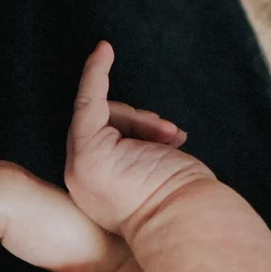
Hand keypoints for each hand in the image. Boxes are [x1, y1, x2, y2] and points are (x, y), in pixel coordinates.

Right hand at [62, 41, 200, 233]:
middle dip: (141, 122)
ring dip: (144, 120)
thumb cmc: (183, 203)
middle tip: (172, 135)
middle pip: (103, 125)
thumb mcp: (159, 173)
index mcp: (97, 190)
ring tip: (172, 137)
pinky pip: (88, 100)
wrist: (188, 222)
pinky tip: (103, 49)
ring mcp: (81, 166)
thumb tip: (159, 134)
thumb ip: (147, 154)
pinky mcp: (89, 150)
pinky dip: (96, 72)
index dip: (131, 128)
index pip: (105, 144)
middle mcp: (82, 180)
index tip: (152, 124)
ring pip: (105, 115)